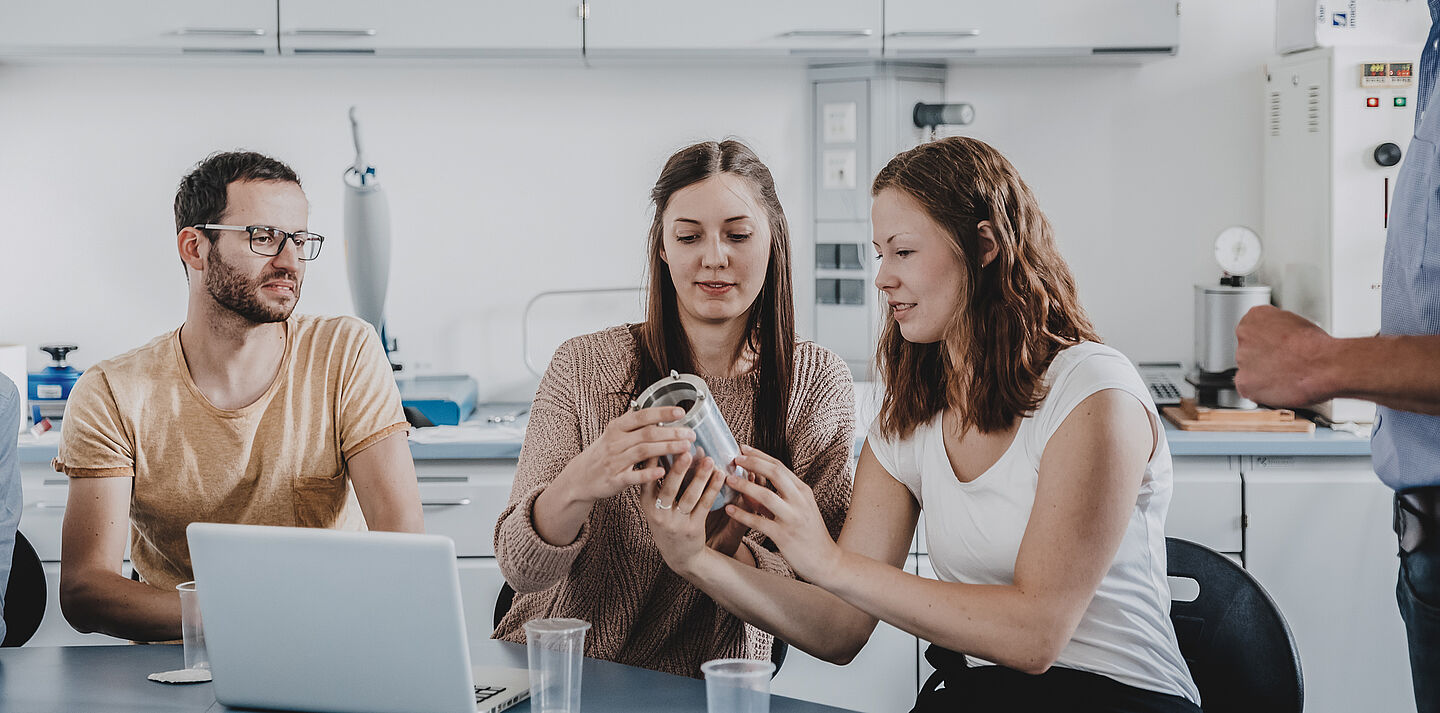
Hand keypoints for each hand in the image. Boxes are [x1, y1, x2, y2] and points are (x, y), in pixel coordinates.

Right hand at [553, 407, 694, 505]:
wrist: (580, 478)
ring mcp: (614, 461)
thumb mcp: (614, 434)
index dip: (662, 413)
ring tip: (686, 448)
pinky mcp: (614, 480)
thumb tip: (658, 411)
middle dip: (671, 433)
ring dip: (666, 449)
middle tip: (691, 433)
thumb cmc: (603, 454)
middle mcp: (615, 442)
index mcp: (616, 428)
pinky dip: (648, 474)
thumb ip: (634, 424)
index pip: (642, 416)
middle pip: (647, 434)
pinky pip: (633, 476)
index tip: (681, 412)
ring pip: (643, 452)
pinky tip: (663, 471)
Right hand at [642, 449, 728, 574]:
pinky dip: (713, 489)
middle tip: (686, 449)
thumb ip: (658, 482)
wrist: (679, 556)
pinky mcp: (693, 528)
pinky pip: (704, 505)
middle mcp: (658, 514)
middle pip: (669, 487)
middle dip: (678, 468)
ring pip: (689, 496)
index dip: (654, 461)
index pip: (647, 478)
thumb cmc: (668, 521)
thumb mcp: (654, 504)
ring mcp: (676, 523)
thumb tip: (669, 446)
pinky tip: (720, 475)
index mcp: (646, 503)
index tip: (664, 441)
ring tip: (708, 459)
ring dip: (700, 477)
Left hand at [725, 445, 842, 583]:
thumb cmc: (809, 534)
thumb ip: (776, 498)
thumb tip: (750, 489)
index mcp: (803, 491)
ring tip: (728, 479)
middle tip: (733, 458)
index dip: (760, 456)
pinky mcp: (784, 536)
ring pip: (766, 496)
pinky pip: (759, 522)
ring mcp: (792, 518)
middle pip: (775, 473)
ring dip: (745, 486)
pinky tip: (729, 509)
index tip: (743, 448)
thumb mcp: (798, 510)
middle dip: (753, 463)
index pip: (780, 466)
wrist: (826, 561)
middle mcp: (800, 501)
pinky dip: (742, 514)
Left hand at [1234, 305, 1335, 406]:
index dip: (1268, 343)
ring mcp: (1242, 360)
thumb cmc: (1317, 346)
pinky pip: (1249, 389)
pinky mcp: (1244, 382)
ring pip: (1249, 370)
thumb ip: (1279, 329)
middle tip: (1284, 364)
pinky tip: (1279, 387)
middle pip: (1249, 351)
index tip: (1277, 349)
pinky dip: (1261, 391)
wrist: (1324, 365)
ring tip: (1286, 376)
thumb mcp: (1297, 323)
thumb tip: (1279, 338)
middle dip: (1264, 359)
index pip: (1252, 331)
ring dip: (1263, 375)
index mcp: (1255, 317)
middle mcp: (1244, 336)